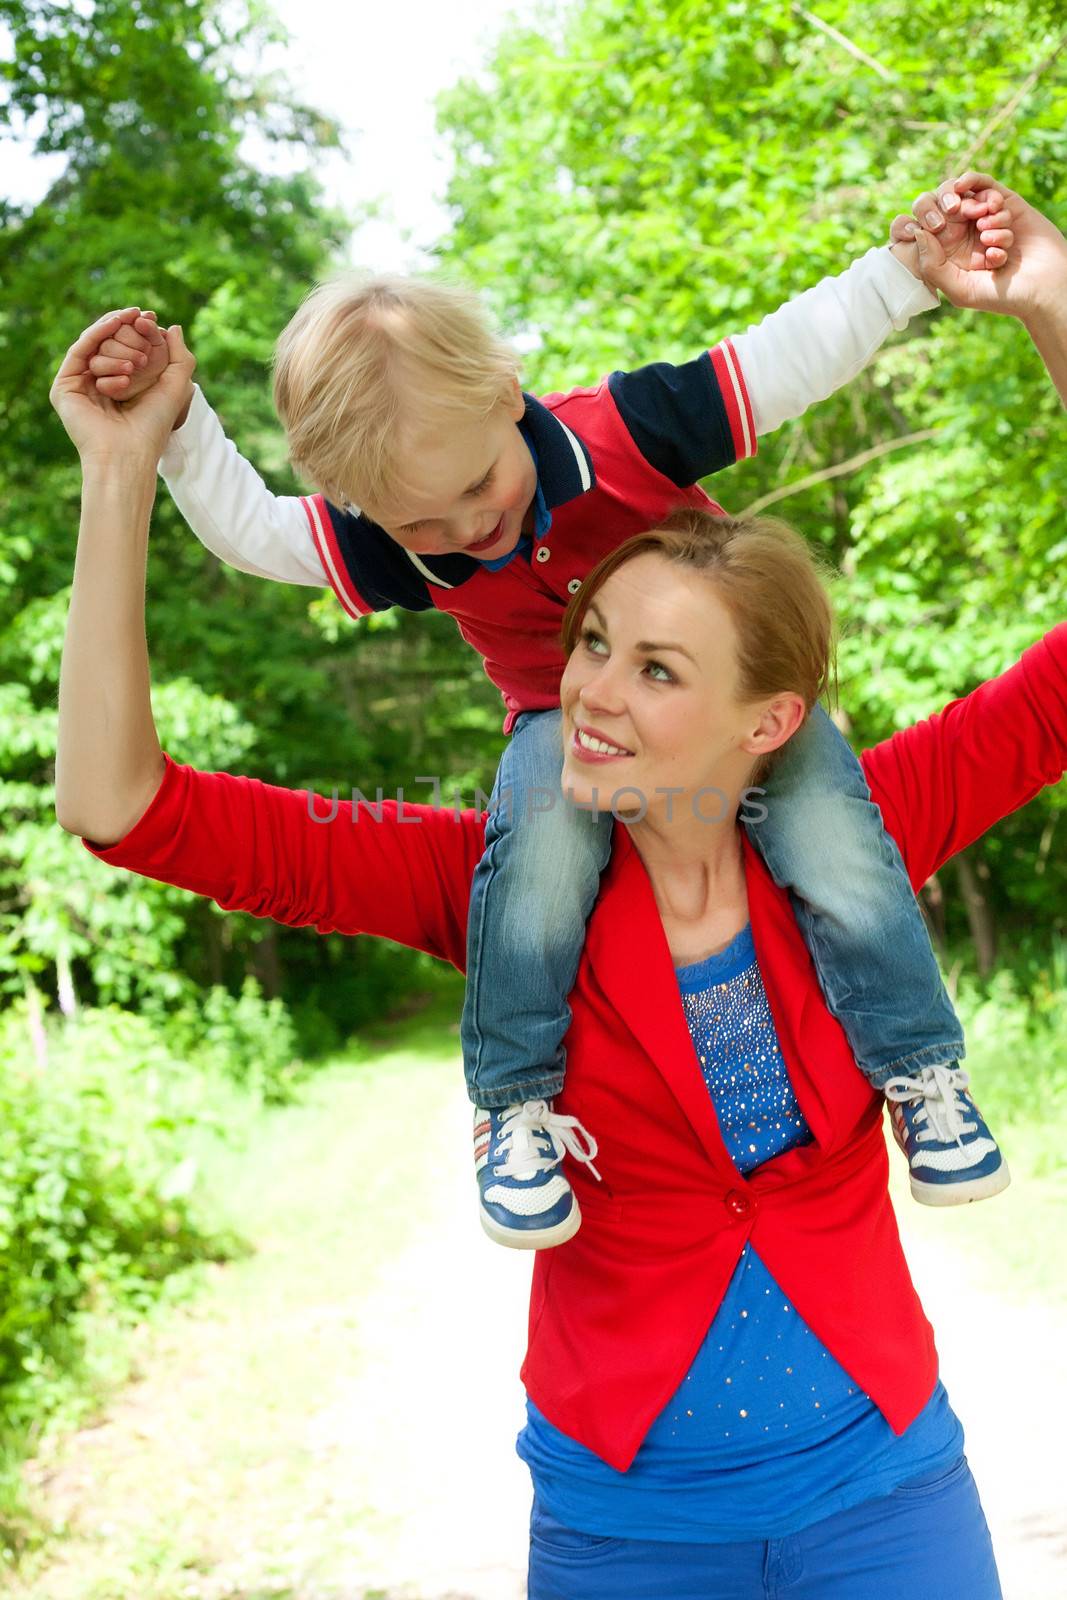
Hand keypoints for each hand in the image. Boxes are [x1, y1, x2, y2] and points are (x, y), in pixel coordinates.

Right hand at [50, 309, 196, 465]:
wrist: (130, 453)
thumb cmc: (153, 426)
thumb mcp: (176, 386)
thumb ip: (180, 357)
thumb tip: (173, 327)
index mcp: (120, 386)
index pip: (124, 348)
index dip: (136, 329)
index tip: (151, 317)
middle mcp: (98, 385)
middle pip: (108, 343)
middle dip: (127, 329)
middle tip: (144, 319)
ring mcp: (79, 386)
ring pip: (94, 345)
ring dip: (117, 338)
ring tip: (136, 342)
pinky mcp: (64, 388)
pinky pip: (80, 351)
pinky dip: (96, 334)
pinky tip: (115, 324)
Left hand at [889, 173, 1066, 319]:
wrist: (1042, 286)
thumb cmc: (1001, 295)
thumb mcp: (959, 289)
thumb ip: (932, 267)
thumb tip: (917, 234)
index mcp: (946, 254)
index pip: (921, 229)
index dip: (919, 222)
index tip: (930, 228)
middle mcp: (961, 233)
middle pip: (938, 206)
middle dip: (943, 209)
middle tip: (952, 218)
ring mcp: (982, 216)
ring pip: (963, 196)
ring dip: (973, 209)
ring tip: (988, 234)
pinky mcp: (1005, 203)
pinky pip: (984, 185)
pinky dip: (981, 190)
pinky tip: (989, 206)